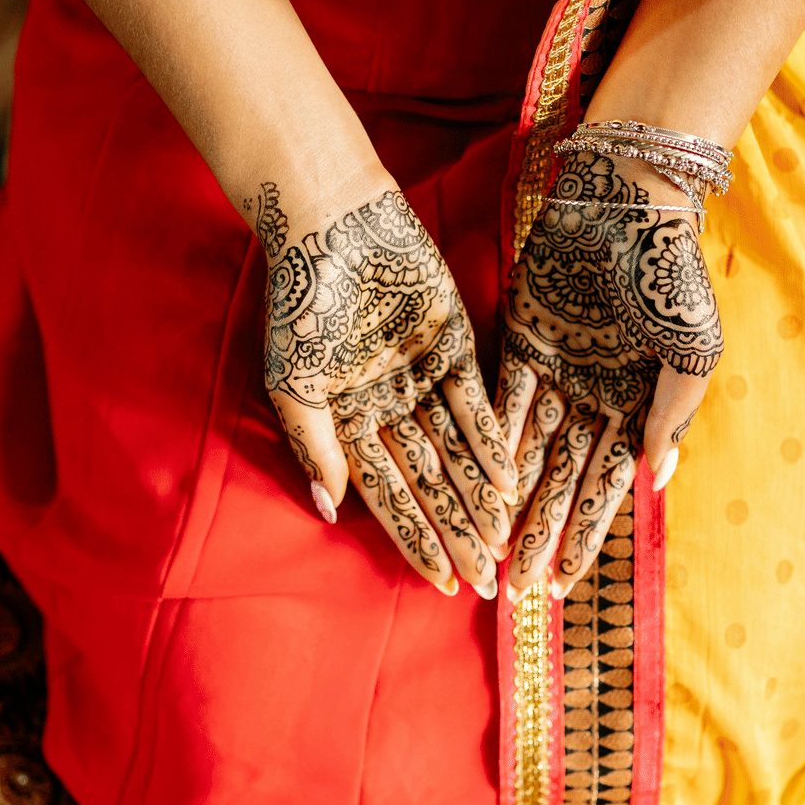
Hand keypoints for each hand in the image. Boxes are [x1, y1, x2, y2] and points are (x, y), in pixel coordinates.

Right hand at [249, 182, 518, 597]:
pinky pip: (476, 402)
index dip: (416, 540)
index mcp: (349, 423)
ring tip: (505, 540)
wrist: (330, 221)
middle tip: (489, 581)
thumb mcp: (293, 383)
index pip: (389, 497)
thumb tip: (331, 509)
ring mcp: (423, 377)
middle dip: (458, 532)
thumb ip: (313, 445)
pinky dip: (492, 440)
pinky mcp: (454, 343)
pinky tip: (511, 481)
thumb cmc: (299, 302)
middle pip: (431, 484)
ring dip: (480, 495)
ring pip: (458, 451)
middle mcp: (391, 407)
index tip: (443, 583)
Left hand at [496, 149, 722, 598]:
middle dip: (540, 533)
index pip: (606, 486)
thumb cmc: (674, 275)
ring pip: (527, 451)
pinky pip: (501, 404)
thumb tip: (653, 480)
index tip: (565, 583)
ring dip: (511, 501)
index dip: (585, 534)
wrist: (633, 200)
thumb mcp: (692, 351)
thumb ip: (672, 415)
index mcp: (638, 405)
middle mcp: (593, 398)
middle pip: (561, 479)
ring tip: (492, 549)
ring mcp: (555, 373)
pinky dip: (491, 444)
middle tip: (517, 586)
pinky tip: (474, 486)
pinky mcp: (520, 343)